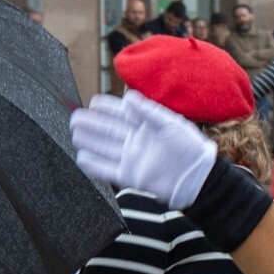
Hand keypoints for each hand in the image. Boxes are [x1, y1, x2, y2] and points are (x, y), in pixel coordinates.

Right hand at [70, 90, 217, 209]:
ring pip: (104, 148)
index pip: (121, 114)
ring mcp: (131, 159)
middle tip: (76, 118)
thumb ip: (149, 112)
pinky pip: (107, 170)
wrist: (198, 177)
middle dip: (91, 124)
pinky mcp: (130, 176)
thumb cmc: (191, 148)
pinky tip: (82, 157)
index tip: (93, 103)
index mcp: (145, 126)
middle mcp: (135, 141)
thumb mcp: (172, 125)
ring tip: (75, 134)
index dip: (106, 108)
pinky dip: (94, 165)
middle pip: (108, 130)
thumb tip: (128, 96)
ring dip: (89, 141)